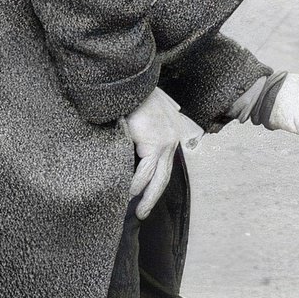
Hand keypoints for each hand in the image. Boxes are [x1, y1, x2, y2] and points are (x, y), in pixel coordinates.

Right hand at [121, 87, 202, 218]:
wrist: (130, 84)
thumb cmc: (131, 98)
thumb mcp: (141, 118)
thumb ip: (141, 135)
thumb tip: (132, 153)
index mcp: (170, 134)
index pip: (164, 166)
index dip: (155, 184)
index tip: (146, 198)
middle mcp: (172, 139)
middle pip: (163, 176)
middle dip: (153, 197)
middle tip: (142, 214)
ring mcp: (165, 142)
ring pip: (155, 178)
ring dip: (143, 196)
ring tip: (134, 211)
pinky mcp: (155, 143)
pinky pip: (144, 171)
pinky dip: (135, 185)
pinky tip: (127, 195)